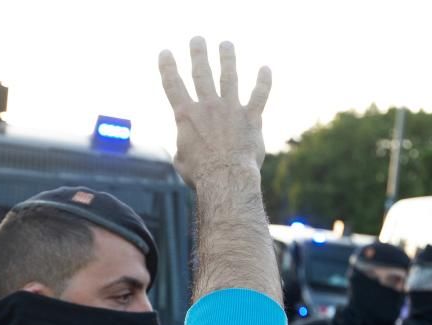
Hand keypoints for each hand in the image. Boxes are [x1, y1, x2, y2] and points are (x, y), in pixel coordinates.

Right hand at [158, 37, 270, 187]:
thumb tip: (187, 146)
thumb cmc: (199, 174)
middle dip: (198, 54)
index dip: (168, 68)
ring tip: (226, 44)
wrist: (225, 178)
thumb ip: (184, 145)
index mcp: (186, 116)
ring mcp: (230, 110)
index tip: (165, 53)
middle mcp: (208, 107)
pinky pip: (259, 95)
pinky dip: (263, 81)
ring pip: (229, 77)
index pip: (173, 86)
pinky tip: (265, 69)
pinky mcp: (251, 118)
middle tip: (197, 39)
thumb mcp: (180, 160)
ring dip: (227, 58)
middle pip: (201, 74)